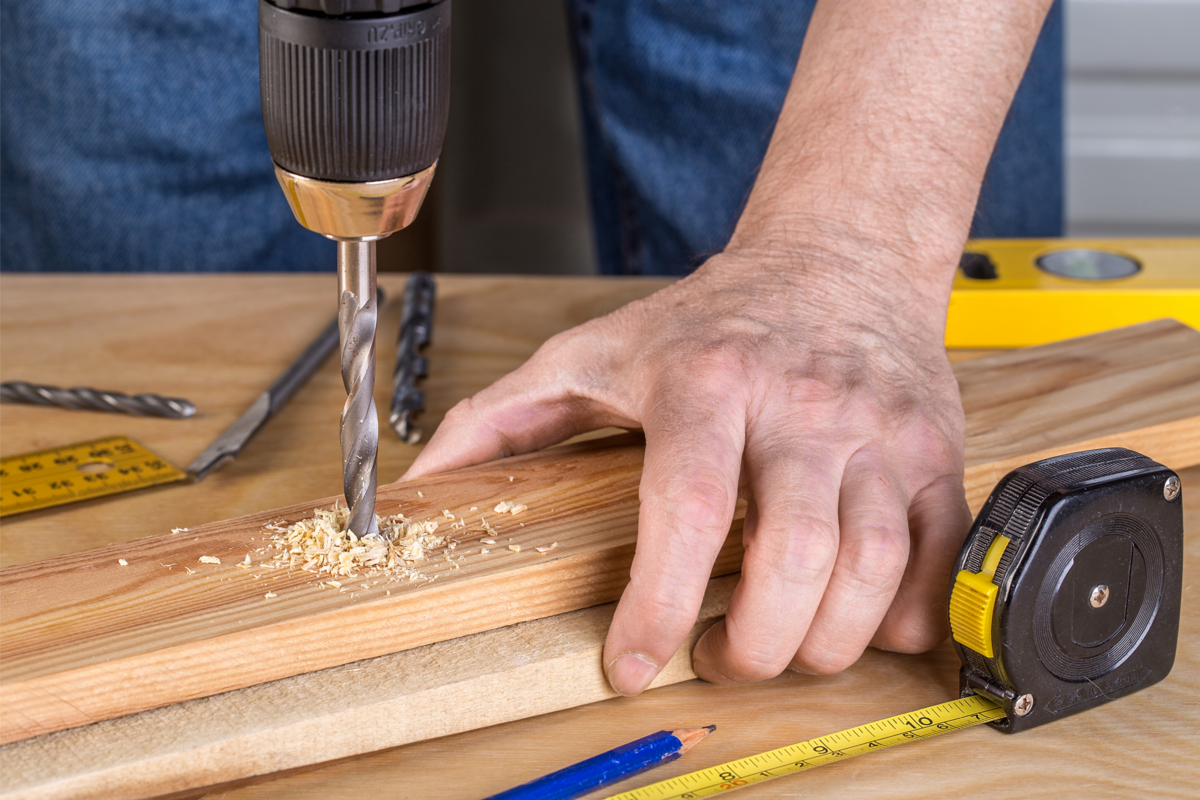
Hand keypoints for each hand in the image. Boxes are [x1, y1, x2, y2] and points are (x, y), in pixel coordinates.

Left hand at [402, 232, 971, 693]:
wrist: (839, 259)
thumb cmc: (713, 319)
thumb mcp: (593, 349)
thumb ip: (504, 416)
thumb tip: (426, 488)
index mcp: (706, 380)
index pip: (687, 505)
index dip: (656, 602)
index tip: (632, 662)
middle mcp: (800, 405)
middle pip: (795, 554)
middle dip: (752, 644)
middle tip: (715, 655)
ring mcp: (877, 429)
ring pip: (873, 567)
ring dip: (823, 641)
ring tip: (779, 641)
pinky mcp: (934, 449)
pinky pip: (936, 557)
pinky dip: (906, 613)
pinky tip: (858, 615)